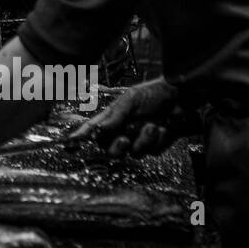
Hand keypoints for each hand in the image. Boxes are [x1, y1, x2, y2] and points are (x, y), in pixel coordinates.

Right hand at [70, 79, 196, 157]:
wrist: (180, 98)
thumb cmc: (152, 94)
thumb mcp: (130, 100)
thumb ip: (114, 117)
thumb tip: (97, 130)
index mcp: (112, 118)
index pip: (92, 130)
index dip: (80, 138)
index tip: (69, 145)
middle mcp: (122, 131)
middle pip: (109, 150)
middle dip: (117, 148)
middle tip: (125, 139)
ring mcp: (138, 140)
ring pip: (133, 153)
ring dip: (144, 140)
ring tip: (153, 125)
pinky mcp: (154, 146)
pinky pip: (151, 152)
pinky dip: (158, 140)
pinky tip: (164, 128)